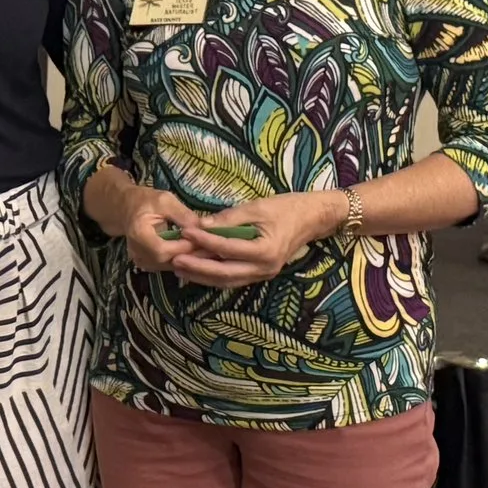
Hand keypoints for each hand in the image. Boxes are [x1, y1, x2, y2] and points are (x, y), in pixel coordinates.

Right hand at [116, 182, 201, 274]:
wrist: (127, 209)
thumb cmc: (146, 201)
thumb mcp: (165, 200)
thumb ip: (183, 214)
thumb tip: (202, 228)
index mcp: (138, 233)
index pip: (162, 250)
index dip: (183, 247)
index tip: (203, 239)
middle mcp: (137, 252)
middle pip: (167, 261)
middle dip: (190, 255)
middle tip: (210, 247)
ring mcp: (141, 260)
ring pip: (169, 266)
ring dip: (188, 259)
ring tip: (205, 249)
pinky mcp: (147, 264)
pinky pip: (167, 265)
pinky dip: (182, 260)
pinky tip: (194, 251)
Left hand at [169, 191, 343, 289]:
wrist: (313, 218)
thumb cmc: (287, 208)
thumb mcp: (258, 207)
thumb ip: (229, 218)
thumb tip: (201, 224)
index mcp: (265, 251)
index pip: (227, 248)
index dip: (204, 241)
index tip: (184, 232)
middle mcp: (264, 268)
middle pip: (223, 273)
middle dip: (197, 268)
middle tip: (174, 260)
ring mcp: (263, 274)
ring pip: (227, 281)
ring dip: (202, 276)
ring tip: (179, 268)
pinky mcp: (260, 273)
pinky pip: (233, 279)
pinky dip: (214, 276)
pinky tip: (197, 271)